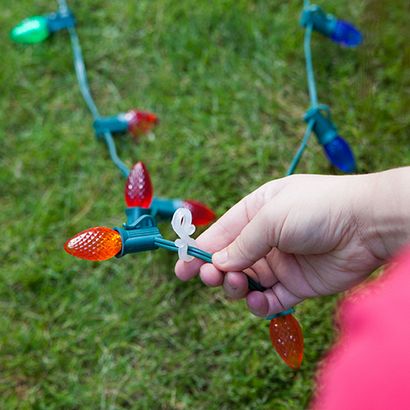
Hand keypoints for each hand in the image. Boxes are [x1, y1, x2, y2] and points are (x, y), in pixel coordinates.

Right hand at [175, 169, 409, 316]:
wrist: (365, 225)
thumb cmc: (316, 208)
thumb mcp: (270, 218)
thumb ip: (241, 244)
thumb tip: (217, 264)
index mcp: (256, 212)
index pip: (220, 234)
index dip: (199, 250)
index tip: (181, 266)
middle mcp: (265, 238)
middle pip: (229, 260)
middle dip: (214, 271)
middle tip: (208, 277)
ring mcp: (280, 262)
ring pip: (246, 282)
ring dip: (235, 287)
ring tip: (236, 284)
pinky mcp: (296, 285)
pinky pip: (270, 299)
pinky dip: (260, 304)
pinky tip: (258, 300)